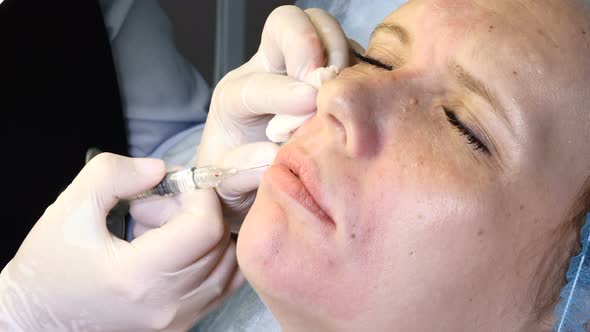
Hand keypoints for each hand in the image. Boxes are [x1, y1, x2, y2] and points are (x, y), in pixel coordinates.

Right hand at [0, 153, 241, 330]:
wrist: (37, 316)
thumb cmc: (49, 266)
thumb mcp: (70, 208)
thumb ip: (113, 175)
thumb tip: (160, 169)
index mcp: (137, 276)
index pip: (205, 227)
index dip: (199, 194)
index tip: (176, 183)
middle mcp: (165, 304)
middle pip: (219, 242)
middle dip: (197, 211)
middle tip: (157, 205)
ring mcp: (176, 319)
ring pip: (228, 264)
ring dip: (205, 235)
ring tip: (162, 230)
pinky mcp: (180, 324)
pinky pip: (222, 285)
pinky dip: (212, 258)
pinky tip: (177, 248)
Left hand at [196, 5, 349, 223]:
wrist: (250, 180)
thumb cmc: (237, 179)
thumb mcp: (225, 185)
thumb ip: (240, 171)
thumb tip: (271, 155)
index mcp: (236, 98)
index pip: (257, 82)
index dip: (283, 91)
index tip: (307, 104)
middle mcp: (267, 72)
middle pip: (286, 23)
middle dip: (308, 44)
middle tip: (324, 82)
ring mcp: (301, 69)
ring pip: (323, 29)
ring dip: (339, 53)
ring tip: (344, 90)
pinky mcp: (331, 74)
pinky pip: (351, 51)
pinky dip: (359, 66)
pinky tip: (359, 96)